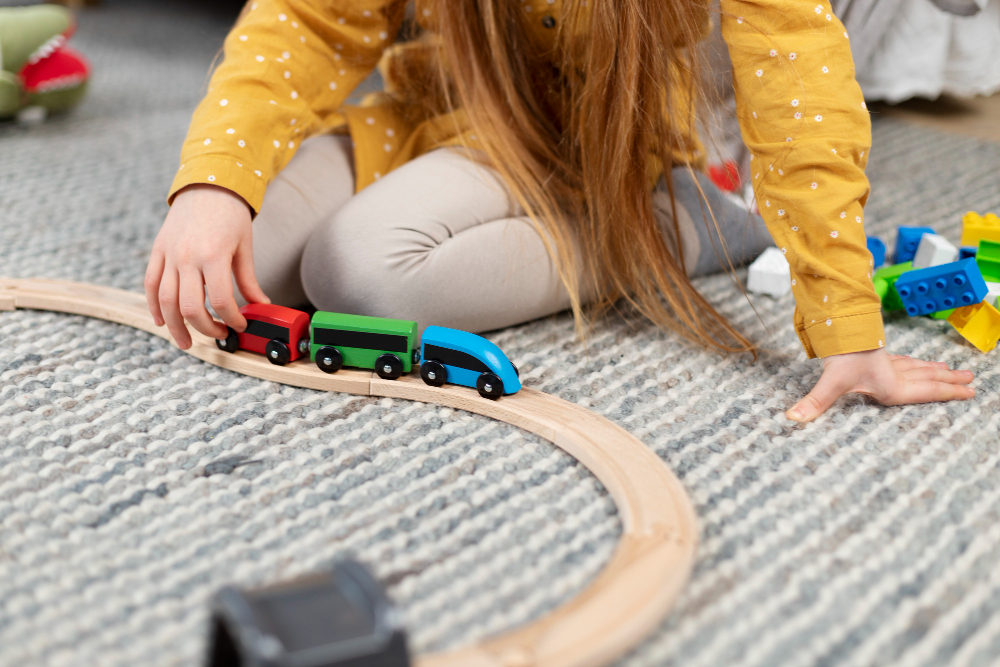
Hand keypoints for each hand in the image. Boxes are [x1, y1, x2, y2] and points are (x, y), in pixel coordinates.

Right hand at [145, 184, 268, 349]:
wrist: (207, 185)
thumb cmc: (231, 215)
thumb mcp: (245, 247)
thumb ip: (249, 280)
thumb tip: (261, 305)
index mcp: (213, 255)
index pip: (219, 301)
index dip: (231, 319)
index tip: (239, 325)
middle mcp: (187, 256)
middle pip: (189, 306)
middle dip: (205, 329)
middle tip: (218, 336)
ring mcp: (169, 254)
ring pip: (165, 300)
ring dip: (175, 326)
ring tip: (186, 343)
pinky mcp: (158, 250)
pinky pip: (151, 284)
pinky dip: (153, 305)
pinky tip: (161, 321)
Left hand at [786, 348, 974, 422]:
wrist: (836, 324)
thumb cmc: (840, 354)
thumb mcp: (830, 382)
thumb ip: (815, 403)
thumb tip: (792, 419)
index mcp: (890, 386)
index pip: (926, 392)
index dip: (948, 393)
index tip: (969, 392)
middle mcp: (892, 374)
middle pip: (927, 378)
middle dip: (948, 381)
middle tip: (970, 380)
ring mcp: (885, 361)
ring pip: (916, 366)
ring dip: (933, 370)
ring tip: (949, 370)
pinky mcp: (875, 353)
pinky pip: (901, 359)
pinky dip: (913, 362)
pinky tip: (913, 361)